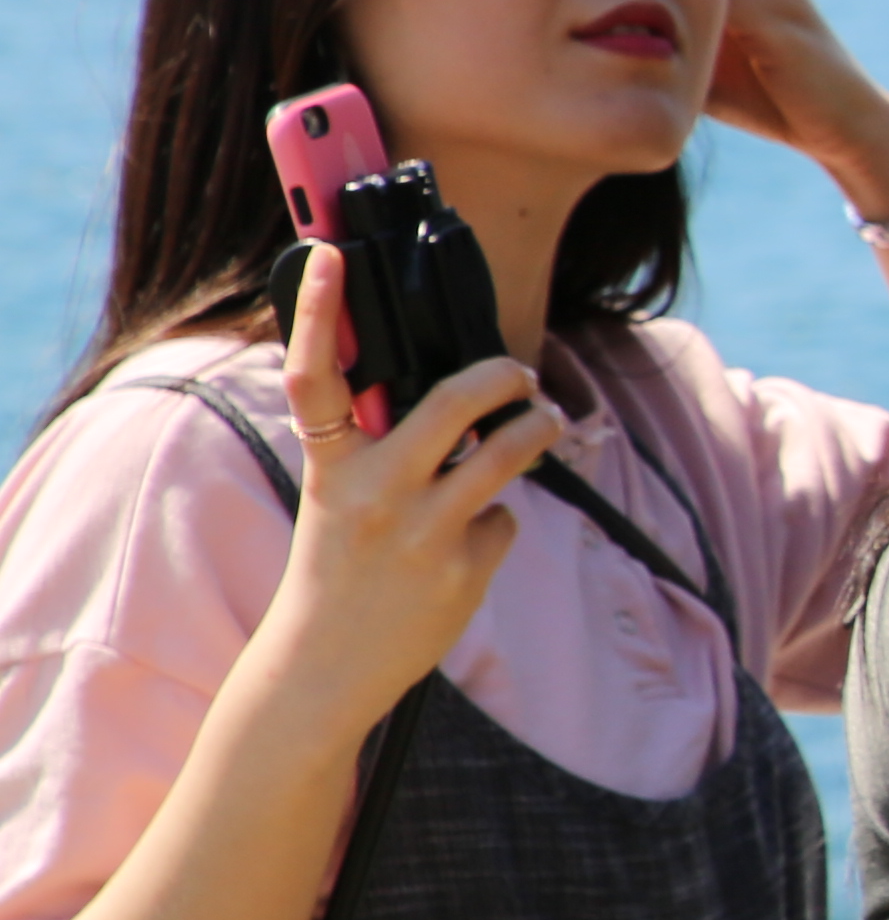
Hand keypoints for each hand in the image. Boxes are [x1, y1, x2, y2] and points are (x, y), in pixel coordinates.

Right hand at [250, 249, 558, 737]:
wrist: (325, 664)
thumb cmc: (337, 568)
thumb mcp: (338, 499)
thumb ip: (376, 447)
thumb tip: (449, 397)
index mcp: (329, 465)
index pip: (314, 376)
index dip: (316, 312)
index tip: (327, 255)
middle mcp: (372, 491)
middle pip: (453, 403)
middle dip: (502, 375)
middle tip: (519, 373)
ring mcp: (420, 530)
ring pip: (507, 454)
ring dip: (535, 432)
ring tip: (542, 426)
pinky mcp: (463, 568)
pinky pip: (503, 519)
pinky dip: (494, 524)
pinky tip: (464, 551)